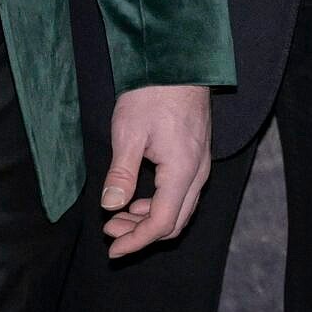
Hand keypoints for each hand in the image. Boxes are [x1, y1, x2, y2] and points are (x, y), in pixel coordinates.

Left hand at [102, 83, 210, 257]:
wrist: (177, 63)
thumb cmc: (153, 93)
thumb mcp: (129, 132)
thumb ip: (122, 173)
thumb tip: (111, 206)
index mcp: (182, 170)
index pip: (161, 222)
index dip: (136, 241)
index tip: (112, 249)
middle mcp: (198, 172)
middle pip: (175, 222)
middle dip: (142, 234)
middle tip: (110, 232)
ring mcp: (201, 164)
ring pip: (180, 209)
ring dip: (150, 220)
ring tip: (118, 216)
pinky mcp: (197, 156)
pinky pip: (183, 194)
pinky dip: (159, 205)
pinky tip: (137, 199)